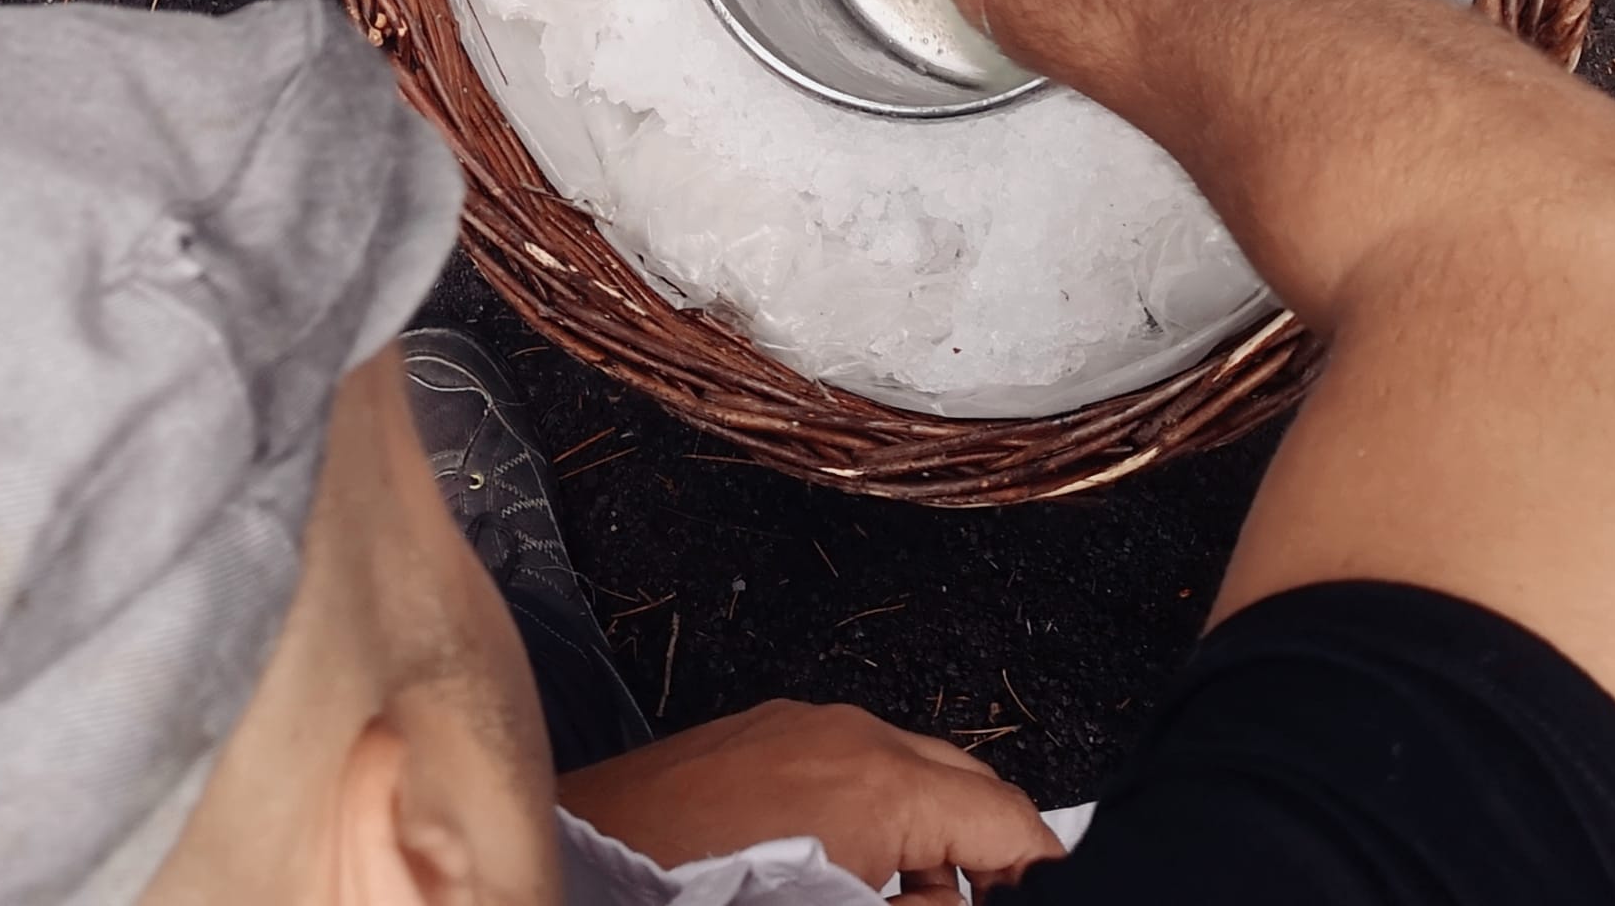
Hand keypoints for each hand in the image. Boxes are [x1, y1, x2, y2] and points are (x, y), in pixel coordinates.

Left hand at [555, 699, 1063, 901]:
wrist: (580, 871)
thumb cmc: (687, 897)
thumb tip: (957, 904)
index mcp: (882, 784)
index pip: (1010, 818)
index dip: (1035, 872)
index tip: (1035, 895)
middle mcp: (848, 734)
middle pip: (967, 783)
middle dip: (983, 855)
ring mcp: (800, 727)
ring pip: (907, 773)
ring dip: (922, 839)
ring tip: (888, 903)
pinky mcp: (759, 735)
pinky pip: (846, 765)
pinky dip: (866, 816)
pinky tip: (833, 875)